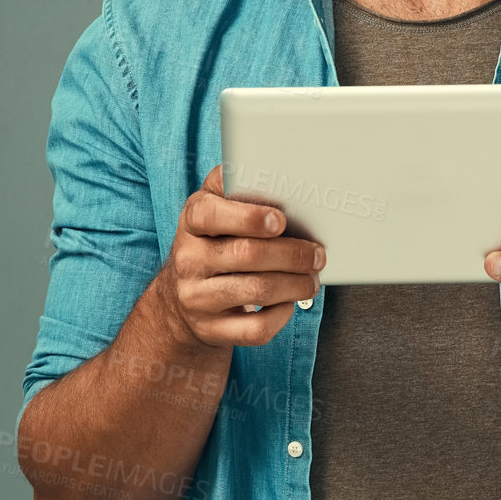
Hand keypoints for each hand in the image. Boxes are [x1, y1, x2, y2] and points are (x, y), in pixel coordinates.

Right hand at [158, 165, 323, 348]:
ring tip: (312, 278)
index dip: (247, 217)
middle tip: (318, 254)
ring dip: (296, 283)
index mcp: (192, 222)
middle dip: (292, 253)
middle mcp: (189, 259)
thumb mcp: (216, 209)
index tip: (279, 220)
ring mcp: (197, 298)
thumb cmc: (215, 243)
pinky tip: (290, 303)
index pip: (210, 214)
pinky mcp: (211, 330)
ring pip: (257, 291)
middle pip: (246, 254)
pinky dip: (282, 315)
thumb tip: (279, 169)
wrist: (182, 300)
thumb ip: (238, 187)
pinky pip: (256, 329)